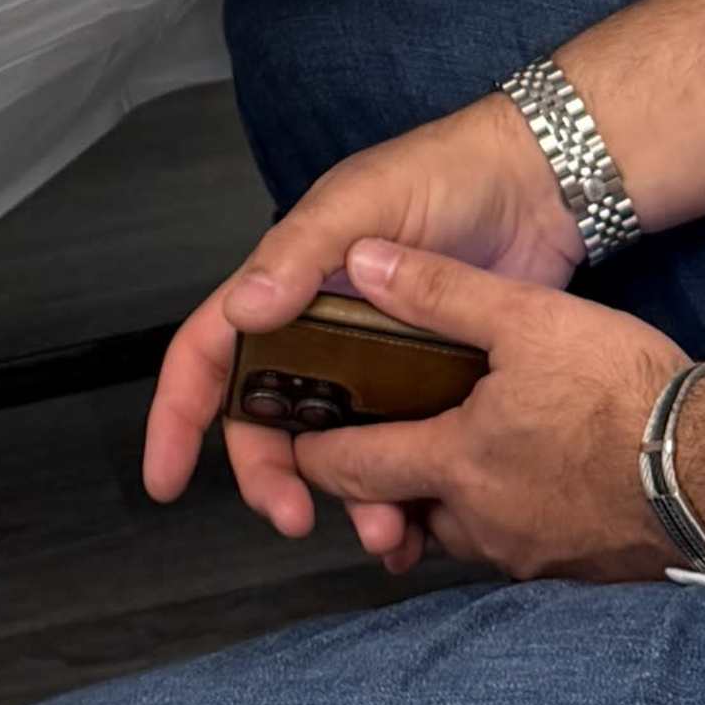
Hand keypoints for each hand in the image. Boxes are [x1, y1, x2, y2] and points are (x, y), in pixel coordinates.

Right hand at [145, 89, 582, 531]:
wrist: (538, 188)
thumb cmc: (442, 174)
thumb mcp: (363, 201)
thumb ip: (300, 252)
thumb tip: (241, 310)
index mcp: (285, 288)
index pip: (209, 354)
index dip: (179, 415)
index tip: (166, 480)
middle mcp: (319, 335)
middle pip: (267, 422)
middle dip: (270, 476)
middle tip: (294, 518)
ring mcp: (373, 368)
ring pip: (337, 451)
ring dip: (347, 497)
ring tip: (383, 530)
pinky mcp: (429, 391)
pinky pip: (402, 455)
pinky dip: (403, 495)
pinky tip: (418, 527)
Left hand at [301, 239, 686, 582]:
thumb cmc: (623, 394)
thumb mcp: (530, 319)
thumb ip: (439, 291)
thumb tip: (363, 263)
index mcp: (454, 462)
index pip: (351, 468)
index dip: (313, 451)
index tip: (296, 437)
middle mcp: (479, 525)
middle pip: (402, 508)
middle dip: (383, 483)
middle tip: (379, 444)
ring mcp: (529, 556)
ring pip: (459, 532)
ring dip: (446, 502)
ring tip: (458, 456)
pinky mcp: (575, 570)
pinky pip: (515, 546)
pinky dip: (504, 516)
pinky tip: (529, 481)